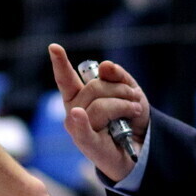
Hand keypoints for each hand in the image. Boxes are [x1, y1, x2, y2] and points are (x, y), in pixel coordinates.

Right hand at [48, 43, 147, 182]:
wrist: (142, 148)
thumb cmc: (130, 119)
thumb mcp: (129, 91)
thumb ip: (117, 76)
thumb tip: (104, 65)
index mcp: (79, 96)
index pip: (66, 78)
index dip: (60, 62)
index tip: (54, 47)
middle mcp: (74, 110)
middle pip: (94, 87)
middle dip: (120, 89)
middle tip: (135, 98)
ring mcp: (78, 127)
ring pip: (99, 104)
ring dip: (124, 105)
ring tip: (135, 111)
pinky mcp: (87, 143)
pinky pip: (82, 130)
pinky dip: (81, 122)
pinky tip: (79, 114)